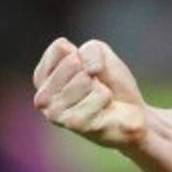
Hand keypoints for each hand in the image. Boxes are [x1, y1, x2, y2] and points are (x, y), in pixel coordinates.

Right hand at [32, 37, 146, 147]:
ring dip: (100, 85)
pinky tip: (103, 109)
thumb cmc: (109, 81)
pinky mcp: (74, 124)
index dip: (82, 53)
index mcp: (42, 78)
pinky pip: (99, 95)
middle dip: (92, 70)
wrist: (129, 111)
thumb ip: (91, 50)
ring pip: (84, 79)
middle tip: (96, 85)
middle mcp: (42, 98)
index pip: (60, 47)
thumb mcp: (100, 54)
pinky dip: (107, 97)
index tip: (87, 67)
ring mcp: (55, 114)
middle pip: (72, 62)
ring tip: (98, 98)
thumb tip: (90, 71)